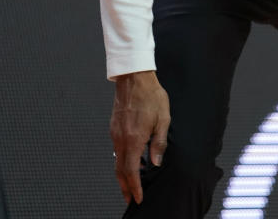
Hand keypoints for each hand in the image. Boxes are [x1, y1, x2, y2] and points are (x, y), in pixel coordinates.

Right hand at [110, 71, 170, 204]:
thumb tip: (156, 162)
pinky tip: (131, 162)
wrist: (134, 78)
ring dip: (123, 175)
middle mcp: (121, 139)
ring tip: (130, 184)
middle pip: (120, 170)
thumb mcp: (163, 119)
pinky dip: (122, 161)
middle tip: (130, 199)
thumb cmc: (150, 96)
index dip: (134, 187)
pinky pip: (116, 150)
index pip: (132, 171)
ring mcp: (115, 133)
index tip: (138, 198)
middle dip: (125, 187)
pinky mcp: (114, 127)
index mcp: (133, 139)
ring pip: (116, 161)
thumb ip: (159, 143)